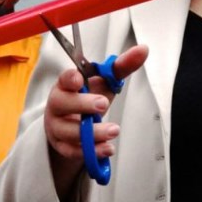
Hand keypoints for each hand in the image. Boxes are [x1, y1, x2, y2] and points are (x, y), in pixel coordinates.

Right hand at [44, 44, 148, 200]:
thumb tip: (143, 50)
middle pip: (62, 103)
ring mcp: (58, 127)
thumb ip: (122, 67)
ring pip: (69, 131)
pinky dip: (92, 151)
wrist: (76, 124)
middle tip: (103, 104)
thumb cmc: (88, 97)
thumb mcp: (105, 82)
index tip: (79, 78)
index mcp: (66, 84)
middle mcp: (58, 105)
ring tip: (114, 130)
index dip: (69, 78)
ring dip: (93, 132)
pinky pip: (74, 151)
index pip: (63, 79)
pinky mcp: (63, 146)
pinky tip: (108, 148)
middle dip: (83, 104)